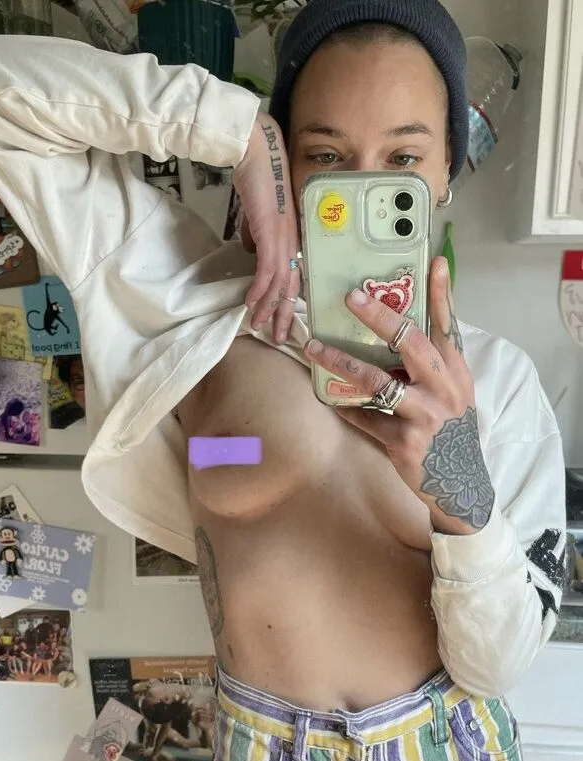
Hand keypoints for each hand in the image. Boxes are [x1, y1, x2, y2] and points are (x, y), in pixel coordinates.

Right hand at [233, 111, 299, 343]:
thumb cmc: (258, 178)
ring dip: (270, 308)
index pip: (296, 275)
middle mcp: (294, 242)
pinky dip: (260, 290)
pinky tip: (250, 304)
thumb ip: (257, 234)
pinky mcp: (271, 235)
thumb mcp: (258, 214)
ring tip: (261, 327)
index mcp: (293, 238)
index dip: (289, 299)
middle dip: (285, 315)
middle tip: (279, 338)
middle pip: (294, 287)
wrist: (257, 153)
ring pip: (282, 284)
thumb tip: (251, 250)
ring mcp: (284, 239)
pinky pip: (268, 271)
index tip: (283, 318)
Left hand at [304, 257, 494, 534]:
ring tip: (315, 348)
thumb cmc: (449, 432)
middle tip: (351, 297)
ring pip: (378, 383)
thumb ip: (429, 366)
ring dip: (342, 363)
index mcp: (456, 372)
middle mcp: (444, 389)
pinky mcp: (405, 443)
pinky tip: (327, 398)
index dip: (443, 294)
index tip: (435, 261)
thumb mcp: (450, 393)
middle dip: (380, 318)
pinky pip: (366, 420)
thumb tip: (394, 332)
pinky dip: (345, 409)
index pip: (449, 326)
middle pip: (412, 344)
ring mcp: (425, 417)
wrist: (460, 485)